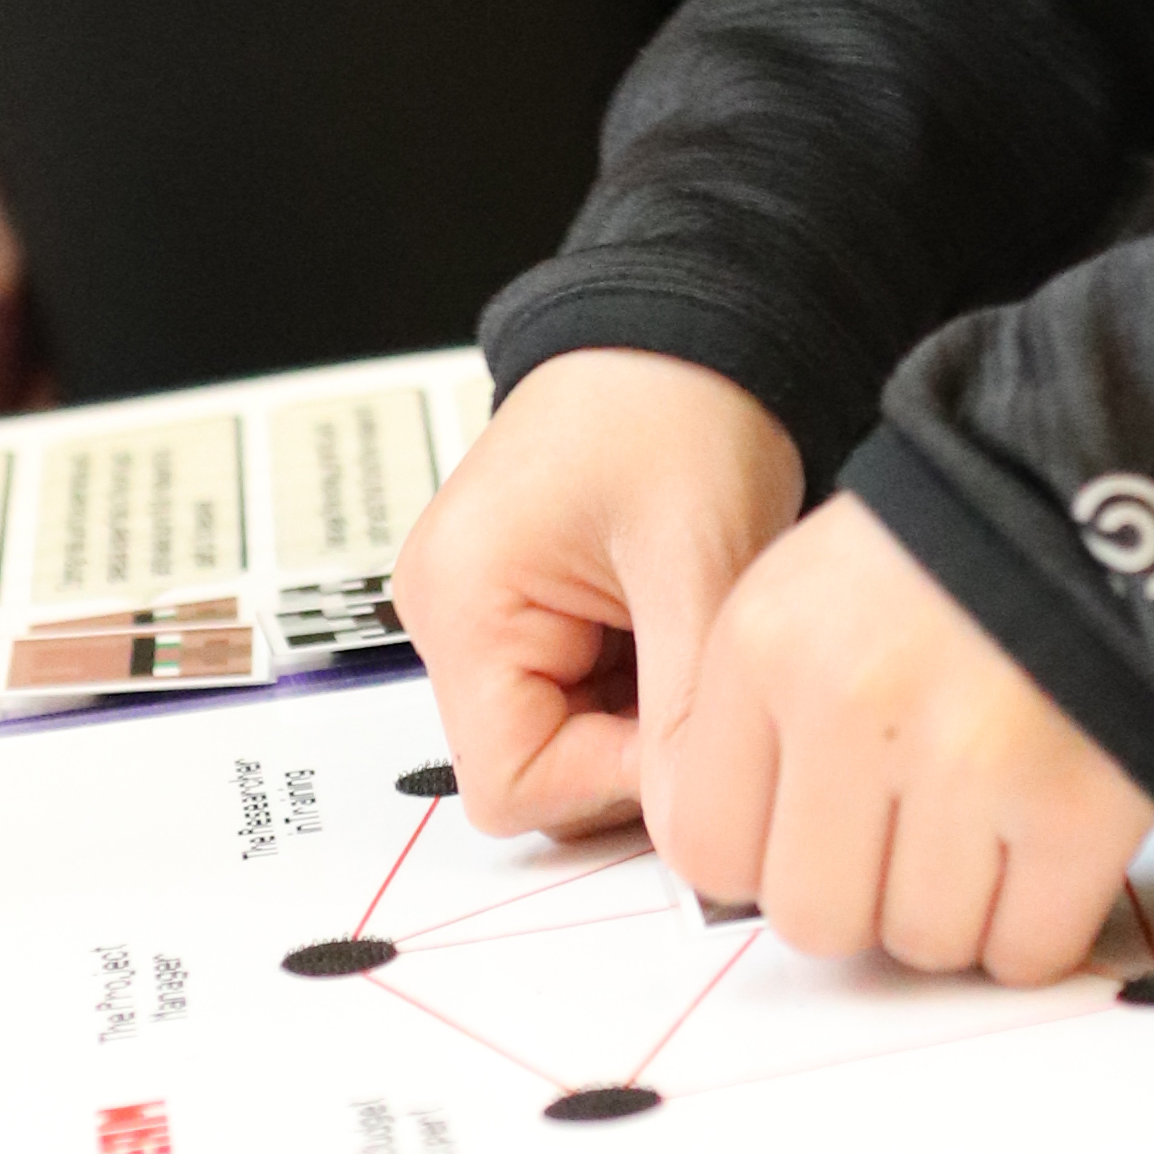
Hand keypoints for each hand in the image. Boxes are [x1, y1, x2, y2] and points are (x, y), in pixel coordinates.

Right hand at [392, 349, 805, 838]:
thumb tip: (688, 828)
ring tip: (691, 629)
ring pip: (564, 738)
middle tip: (703, 675)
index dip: (613, 780)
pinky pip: (577, 696)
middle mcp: (450, 615)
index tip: (694, 731)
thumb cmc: (678, 405)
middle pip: (533, 768)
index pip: (512, 783)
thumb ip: (684, 710)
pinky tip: (678, 623)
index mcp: (462, 600)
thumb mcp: (697, 561)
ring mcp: (485, 613)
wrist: (689, 325)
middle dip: (630, 745)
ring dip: (640, 713)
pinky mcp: (525, 609)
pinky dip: (639, 683)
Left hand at [650, 493, 1153, 984]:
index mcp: (768, 645)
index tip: (812, 830)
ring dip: (956, 909)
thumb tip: (740, 871)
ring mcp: (969, 760)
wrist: (1101, 486)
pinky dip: (1037, 925)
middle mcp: (853, 706)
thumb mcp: (802, 588)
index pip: (707, 850)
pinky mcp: (1077, 805)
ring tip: (984, 820)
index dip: (766, 857)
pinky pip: (1028, 948)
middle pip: (815, 919)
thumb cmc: (947, 547)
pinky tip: (1043, 847)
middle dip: (862, 896)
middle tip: (907, 833)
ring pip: (924, 944)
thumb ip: (750, 723)